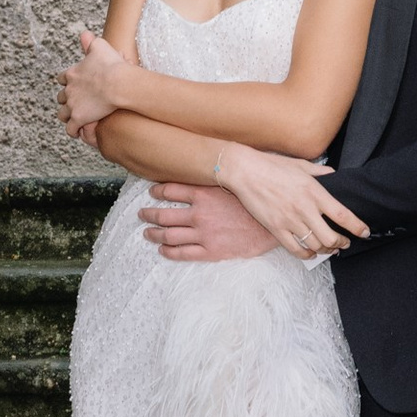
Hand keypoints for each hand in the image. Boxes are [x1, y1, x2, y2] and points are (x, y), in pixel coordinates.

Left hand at [60, 24, 132, 134]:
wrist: (117, 83)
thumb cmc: (112, 65)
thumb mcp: (100, 46)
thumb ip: (90, 41)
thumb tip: (85, 34)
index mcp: (72, 73)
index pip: (62, 78)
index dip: (67, 82)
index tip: (72, 85)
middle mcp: (68, 89)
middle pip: (60, 97)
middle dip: (66, 100)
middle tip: (75, 103)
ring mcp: (72, 105)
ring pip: (62, 114)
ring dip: (67, 116)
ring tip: (75, 119)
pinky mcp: (78, 118)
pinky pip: (70, 129)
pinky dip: (73, 131)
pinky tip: (78, 132)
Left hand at [139, 182, 277, 263]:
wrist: (275, 225)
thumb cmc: (258, 201)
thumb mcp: (237, 182)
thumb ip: (221, 177)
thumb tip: (215, 164)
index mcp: (205, 193)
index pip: (172, 190)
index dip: (159, 191)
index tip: (152, 192)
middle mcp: (199, 214)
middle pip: (165, 215)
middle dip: (150, 214)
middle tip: (142, 214)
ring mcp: (204, 234)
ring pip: (169, 235)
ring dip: (154, 233)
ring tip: (147, 232)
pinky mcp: (211, 251)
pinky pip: (183, 253)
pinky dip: (169, 251)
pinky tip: (163, 249)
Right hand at [215, 145, 370, 261]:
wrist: (246, 171)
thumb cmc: (273, 166)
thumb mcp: (302, 165)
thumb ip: (321, 172)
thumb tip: (334, 175)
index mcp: (315, 192)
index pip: (343, 215)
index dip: (357, 227)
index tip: (365, 232)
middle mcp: (305, 209)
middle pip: (331, 237)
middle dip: (342, 243)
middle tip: (344, 243)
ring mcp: (290, 221)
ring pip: (315, 245)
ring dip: (325, 250)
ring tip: (329, 248)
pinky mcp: (276, 229)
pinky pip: (295, 249)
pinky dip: (306, 254)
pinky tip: (311, 253)